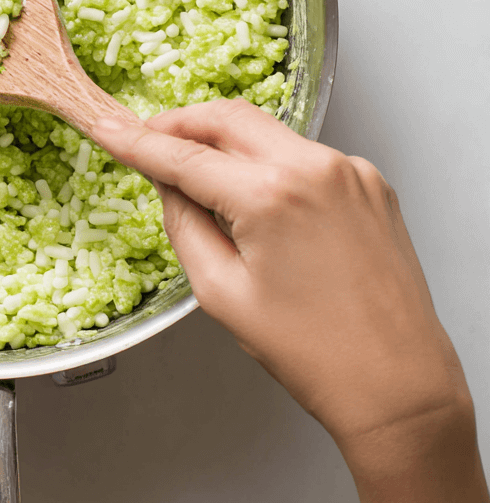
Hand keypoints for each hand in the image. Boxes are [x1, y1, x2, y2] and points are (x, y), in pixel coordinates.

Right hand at [93, 100, 489, 502]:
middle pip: (226, 118)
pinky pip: (302, 156)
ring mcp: (349, 170)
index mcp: (270, 196)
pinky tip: (257, 202)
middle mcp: (314, 168)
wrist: (397, 384)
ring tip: (201, 182)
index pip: (183, 155)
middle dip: (180, 124)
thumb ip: (184, 223)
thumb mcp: (221, 291)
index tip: (105, 127)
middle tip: (148, 142)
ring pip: (266, 131)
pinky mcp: (370, 182)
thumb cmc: (312, 352)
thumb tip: (168, 183)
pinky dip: (268, 165)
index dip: (135, 141)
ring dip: (224, 144)